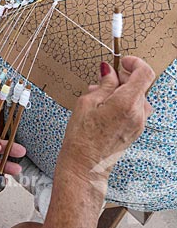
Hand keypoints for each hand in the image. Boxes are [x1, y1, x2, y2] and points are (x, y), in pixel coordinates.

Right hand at [60, 56, 154, 184]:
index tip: (122, 61)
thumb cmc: (82, 137)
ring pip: (137, 97)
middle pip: (139, 85)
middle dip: (122, 78)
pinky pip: (134, 110)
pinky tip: (104, 108)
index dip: (134, 62)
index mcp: (127, 103)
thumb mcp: (87, 102)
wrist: (84, 166)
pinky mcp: (135, 131)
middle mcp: (138, 114)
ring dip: (121, 91)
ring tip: (99, 96)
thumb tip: (109, 71)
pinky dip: (123, 103)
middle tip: (103, 80)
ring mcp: (139, 124)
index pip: (144, 73)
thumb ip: (104, 84)